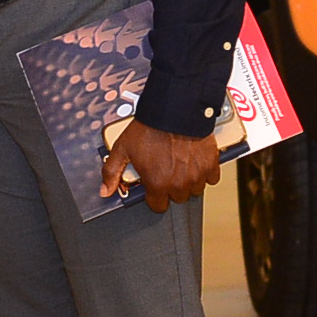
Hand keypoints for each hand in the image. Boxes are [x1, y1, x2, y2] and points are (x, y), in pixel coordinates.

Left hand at [101, 118, 223, 211]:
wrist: (175, 110)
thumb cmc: (150, 128)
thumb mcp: (123, 148)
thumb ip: (112, 172)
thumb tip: (105, 191)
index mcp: (157, 183)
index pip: (158, 206)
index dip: (154, 195)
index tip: (154, 185)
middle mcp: (178, 183)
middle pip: (177, 198)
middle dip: (172, 188)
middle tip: (167, 170)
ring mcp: (196, 175)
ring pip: (195, 189)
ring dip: (189, 181)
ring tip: (181, 165)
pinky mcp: (210, 164)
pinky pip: (211, 178)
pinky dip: (206, 172)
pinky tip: (196, 161)